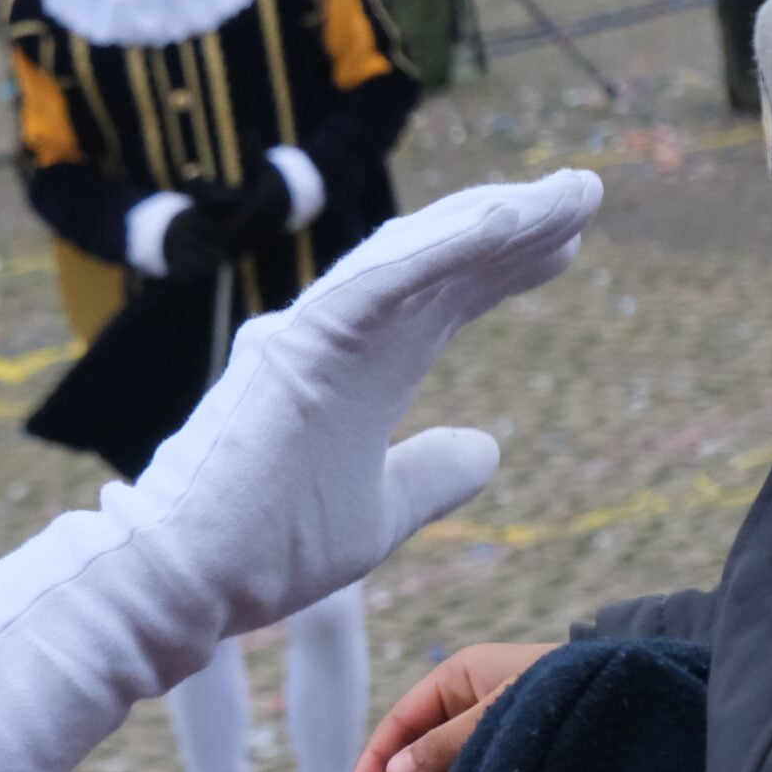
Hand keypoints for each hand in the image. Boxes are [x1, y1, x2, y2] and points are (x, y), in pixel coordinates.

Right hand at [129, 169, 601, 638]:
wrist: (187, 579)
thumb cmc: (266, 551)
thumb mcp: (376, 516)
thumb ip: (428, 477)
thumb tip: (489, 447)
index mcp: (355, 374)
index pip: (439, 302)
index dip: (502, 268)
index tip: (569, 242)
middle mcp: (331, 340)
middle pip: (436, 265)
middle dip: (515, 227)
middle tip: (584, 192)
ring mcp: (310, 336)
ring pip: (412, 257)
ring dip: (494, 220)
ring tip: (568, 193)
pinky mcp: (297, 347)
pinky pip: (380, 282)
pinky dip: (444, 248)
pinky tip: (507, 220)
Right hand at [351, 642, 554, 771]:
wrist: (635, 695)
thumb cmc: (565, 692)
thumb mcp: (496, 714)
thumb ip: (445, 745)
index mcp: (461, 676)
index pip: (402, 720)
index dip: (377, 760)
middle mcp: (475, 701)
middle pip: (420, 749)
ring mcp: (498, 728)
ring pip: (448, 769)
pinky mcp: (522, 754)